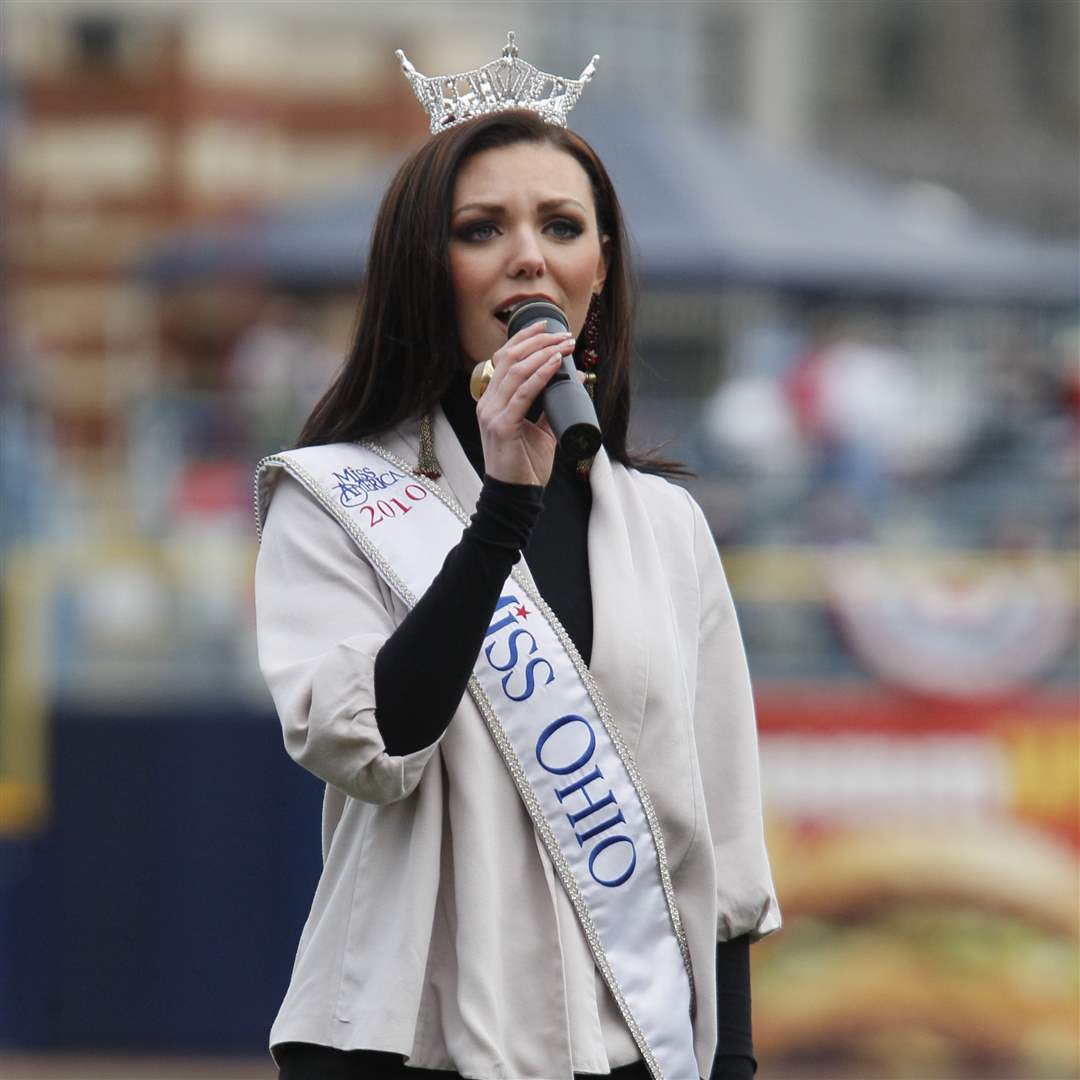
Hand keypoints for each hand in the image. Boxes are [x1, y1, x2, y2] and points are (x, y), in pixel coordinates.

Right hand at [475, 321, 577, 486]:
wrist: (517, 495)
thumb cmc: (526, 463)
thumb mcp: (541, 428)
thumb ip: (550, 404)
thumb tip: (573, 378)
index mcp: (492, 400)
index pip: (503, 358)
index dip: (524, 338)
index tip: (547, 326)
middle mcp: (487, 403)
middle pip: (509, 358)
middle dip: (538, 340)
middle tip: (563, 334)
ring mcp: (492, 414)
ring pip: (516, 371)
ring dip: (544, 353)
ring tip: (565, 345)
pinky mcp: (502, 427)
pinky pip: (523, 394)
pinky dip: (541, 376)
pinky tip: (555, 365)